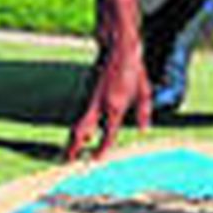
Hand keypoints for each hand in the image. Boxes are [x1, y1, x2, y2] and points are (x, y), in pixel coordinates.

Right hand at [65, 40, 151, 161]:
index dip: (102, 148)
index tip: (96, 160)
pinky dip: (80, 128)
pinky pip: (83, 116)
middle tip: (67, 162)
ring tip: (70, 154)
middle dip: (73, 147)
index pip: (107, 133)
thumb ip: (144, 112)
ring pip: (78, 124)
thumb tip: (143, 130)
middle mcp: (101, 104)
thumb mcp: (145, 91)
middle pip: (81, 131)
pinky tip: (83, 136)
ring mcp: (93, 99)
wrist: (119, 50)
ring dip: (73, 139)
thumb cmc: (134, 71)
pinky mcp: (90, 95)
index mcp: (116, 105)